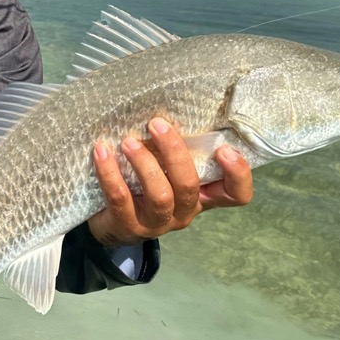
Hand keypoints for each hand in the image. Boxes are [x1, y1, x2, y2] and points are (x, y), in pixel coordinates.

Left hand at [87, 117, 252, 246]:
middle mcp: (183, 212)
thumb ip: (174, 152)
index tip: (224, 148)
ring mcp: (157, 224)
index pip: (235, 195)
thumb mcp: (166, 171)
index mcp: (200, 197)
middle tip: (157, 124)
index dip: (238, 175)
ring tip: (127, 141)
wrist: (110, 224)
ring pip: (159, 195)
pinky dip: (110, 173)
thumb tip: (170, 113)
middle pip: (189, 186)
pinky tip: (102, 152)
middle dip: (174, 152)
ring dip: (144, 163)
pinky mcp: (127, 226)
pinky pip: (121, 199)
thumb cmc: (143, 188)